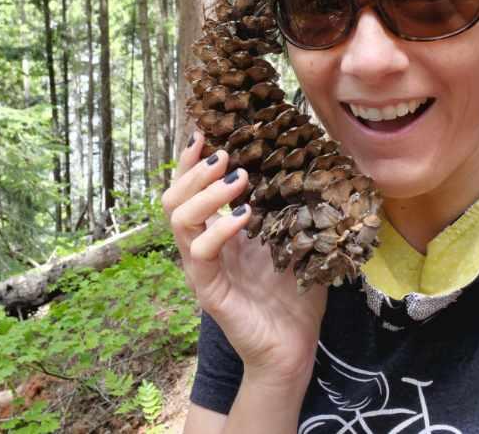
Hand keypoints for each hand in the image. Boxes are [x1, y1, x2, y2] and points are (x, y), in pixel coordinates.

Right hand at [163, 133, 327, 385]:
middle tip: (225, 154)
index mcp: (217, 231)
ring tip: (238, 178)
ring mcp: (202, 268)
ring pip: (178, 219)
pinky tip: (244, 216)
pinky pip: (201, 253)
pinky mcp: (209, 290)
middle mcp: (202, 246)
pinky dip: (220, 229)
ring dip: (205, 192)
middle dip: (195, 169)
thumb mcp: (292, 237)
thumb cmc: (293, 293)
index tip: (205, 130)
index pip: (189, 188)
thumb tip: (305, 161)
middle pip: (173, 198)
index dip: (191, 159)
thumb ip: (288, 205)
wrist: (293, 347)